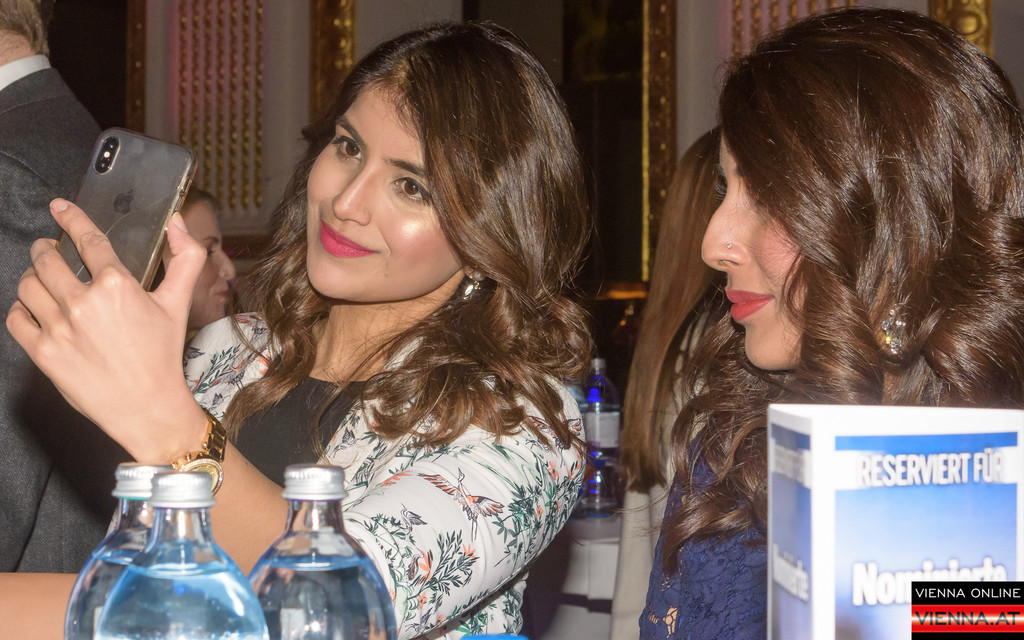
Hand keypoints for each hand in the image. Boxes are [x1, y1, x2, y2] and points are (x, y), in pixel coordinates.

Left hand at [6, 199, 210, 461]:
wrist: (147, 406)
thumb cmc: (163, 355)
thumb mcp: (179, 304)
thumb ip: (184, 259)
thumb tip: (176, 221)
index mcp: (117, 286)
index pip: (87, 240)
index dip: (71, 218)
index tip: (59, 208)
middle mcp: (83, 304)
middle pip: (47, 260)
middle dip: (44, 250)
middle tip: (48, 251)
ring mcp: (59, 329)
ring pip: (27, 286)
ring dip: (31, 276)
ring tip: (40, 279)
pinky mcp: (43, 353)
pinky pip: (16, 319)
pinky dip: (20, 309)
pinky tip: (33, 310)